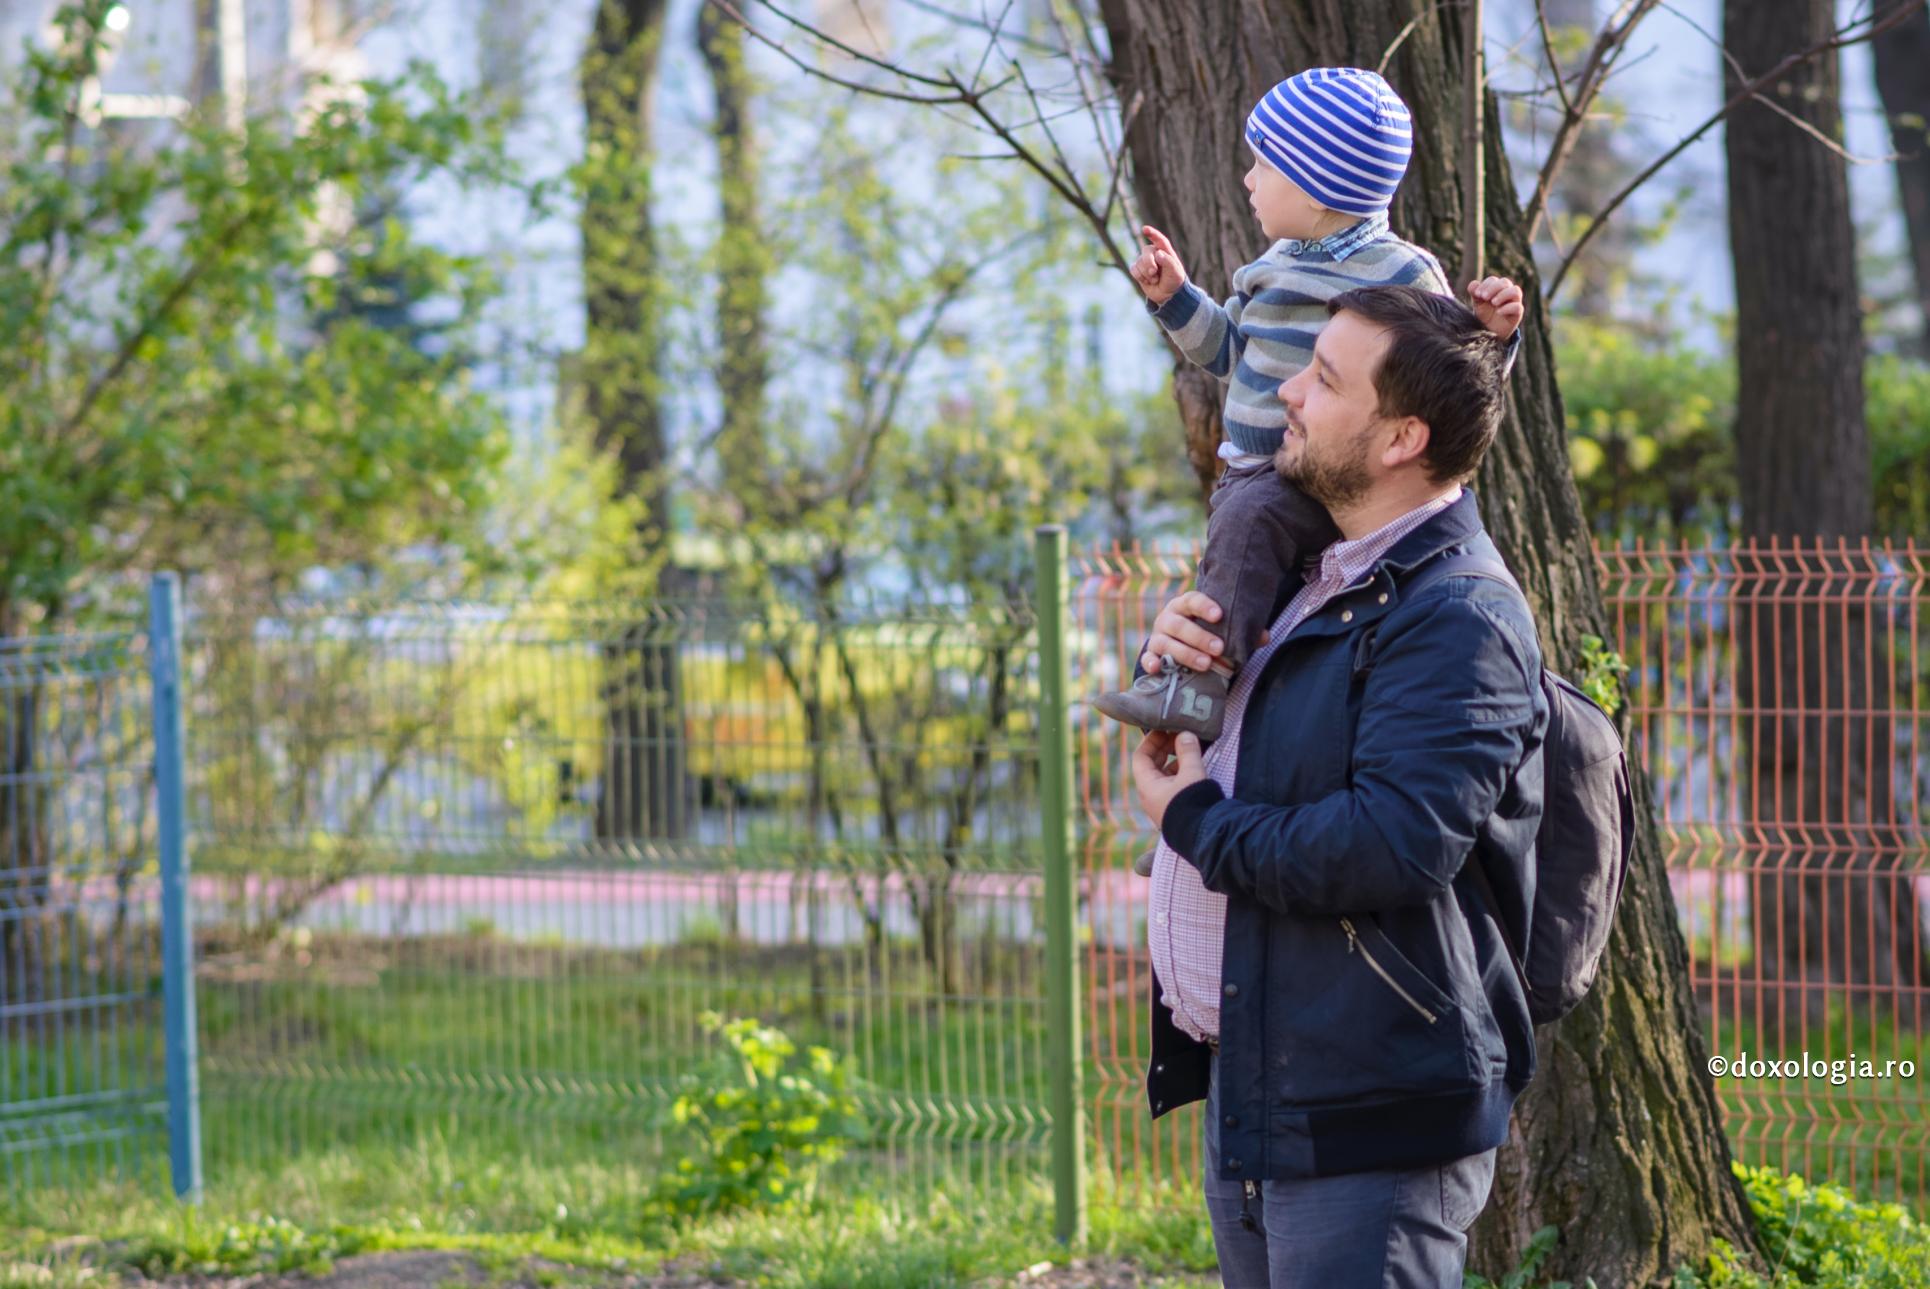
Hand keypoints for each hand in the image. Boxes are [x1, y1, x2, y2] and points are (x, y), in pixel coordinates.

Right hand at [1131, 225, 1187, 305]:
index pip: (1159, 240)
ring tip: (1155, 280)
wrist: (1167, 294)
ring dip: (1146, 274)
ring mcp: (1145, 261)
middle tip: (1154, 273)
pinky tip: (1147, 281)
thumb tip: (1158, 253)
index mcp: (1165, 251)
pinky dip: (1140, 277)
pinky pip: (1133, 269)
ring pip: (1139, 262)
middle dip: (1149, 263)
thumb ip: (1168, 262)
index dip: (1152, 234)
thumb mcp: (1175, 273)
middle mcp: (1154, 253)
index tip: (1145, 229)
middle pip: (1146, 251)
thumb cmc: (1174, 281)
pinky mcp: (1138, 270)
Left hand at [1131, 731, 1208, 830]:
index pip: (1140, 756)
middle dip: (1164, 748)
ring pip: (1163, 775)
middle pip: (1151, 765)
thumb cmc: (1194, 804)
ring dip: (1174, 760)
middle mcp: (1150, 795)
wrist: (1206, 837)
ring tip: (1189, 749)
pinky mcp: (1174, 808)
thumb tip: (1185, 733)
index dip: (1151, 740)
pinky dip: (1180, 772)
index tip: (1165, 729)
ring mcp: (1162, 803)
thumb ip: (1188, 751)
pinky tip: (1193, 767)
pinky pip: (1172, 785)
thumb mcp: (1192, 772)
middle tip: (1179, 735)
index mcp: (1147, 786)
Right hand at [1139, 590, 1264, 674]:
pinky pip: (1147, 658)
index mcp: (1184, 606)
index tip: (1219, 615)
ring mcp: (1157, 636)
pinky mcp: (1150, 653)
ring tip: (1206, 664)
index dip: (1204, 606)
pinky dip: (1151, 662)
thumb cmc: (1203, 631)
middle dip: (1199, 637)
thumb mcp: (1219, 628)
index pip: (1191, 600)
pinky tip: (1158, 668)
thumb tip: (1265, 637)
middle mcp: (1168, 618)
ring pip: (1166, 643)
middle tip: (1219, 648)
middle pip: (1180, 625)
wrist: (1176, 642)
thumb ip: (1240, 631)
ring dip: (1186, 654)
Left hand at [1467, 275, 1524, 339]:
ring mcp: (1514, 302)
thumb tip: (1473, 284)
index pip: (1493, 280)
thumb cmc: (1485, 314)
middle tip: (1484, 297)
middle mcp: (1507, 292)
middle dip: (1493, 288)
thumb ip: (1475, 293)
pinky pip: (1518, 307)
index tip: (1477, 294)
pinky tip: (1499, 312)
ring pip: (1516, 291)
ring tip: (1493, 302)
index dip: (1485, 285)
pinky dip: (1508, 308)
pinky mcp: (1517, 314)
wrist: (1490, 331)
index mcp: (1497, 288)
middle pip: (1505, 282)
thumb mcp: (1478, 304)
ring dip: (1503, 295)